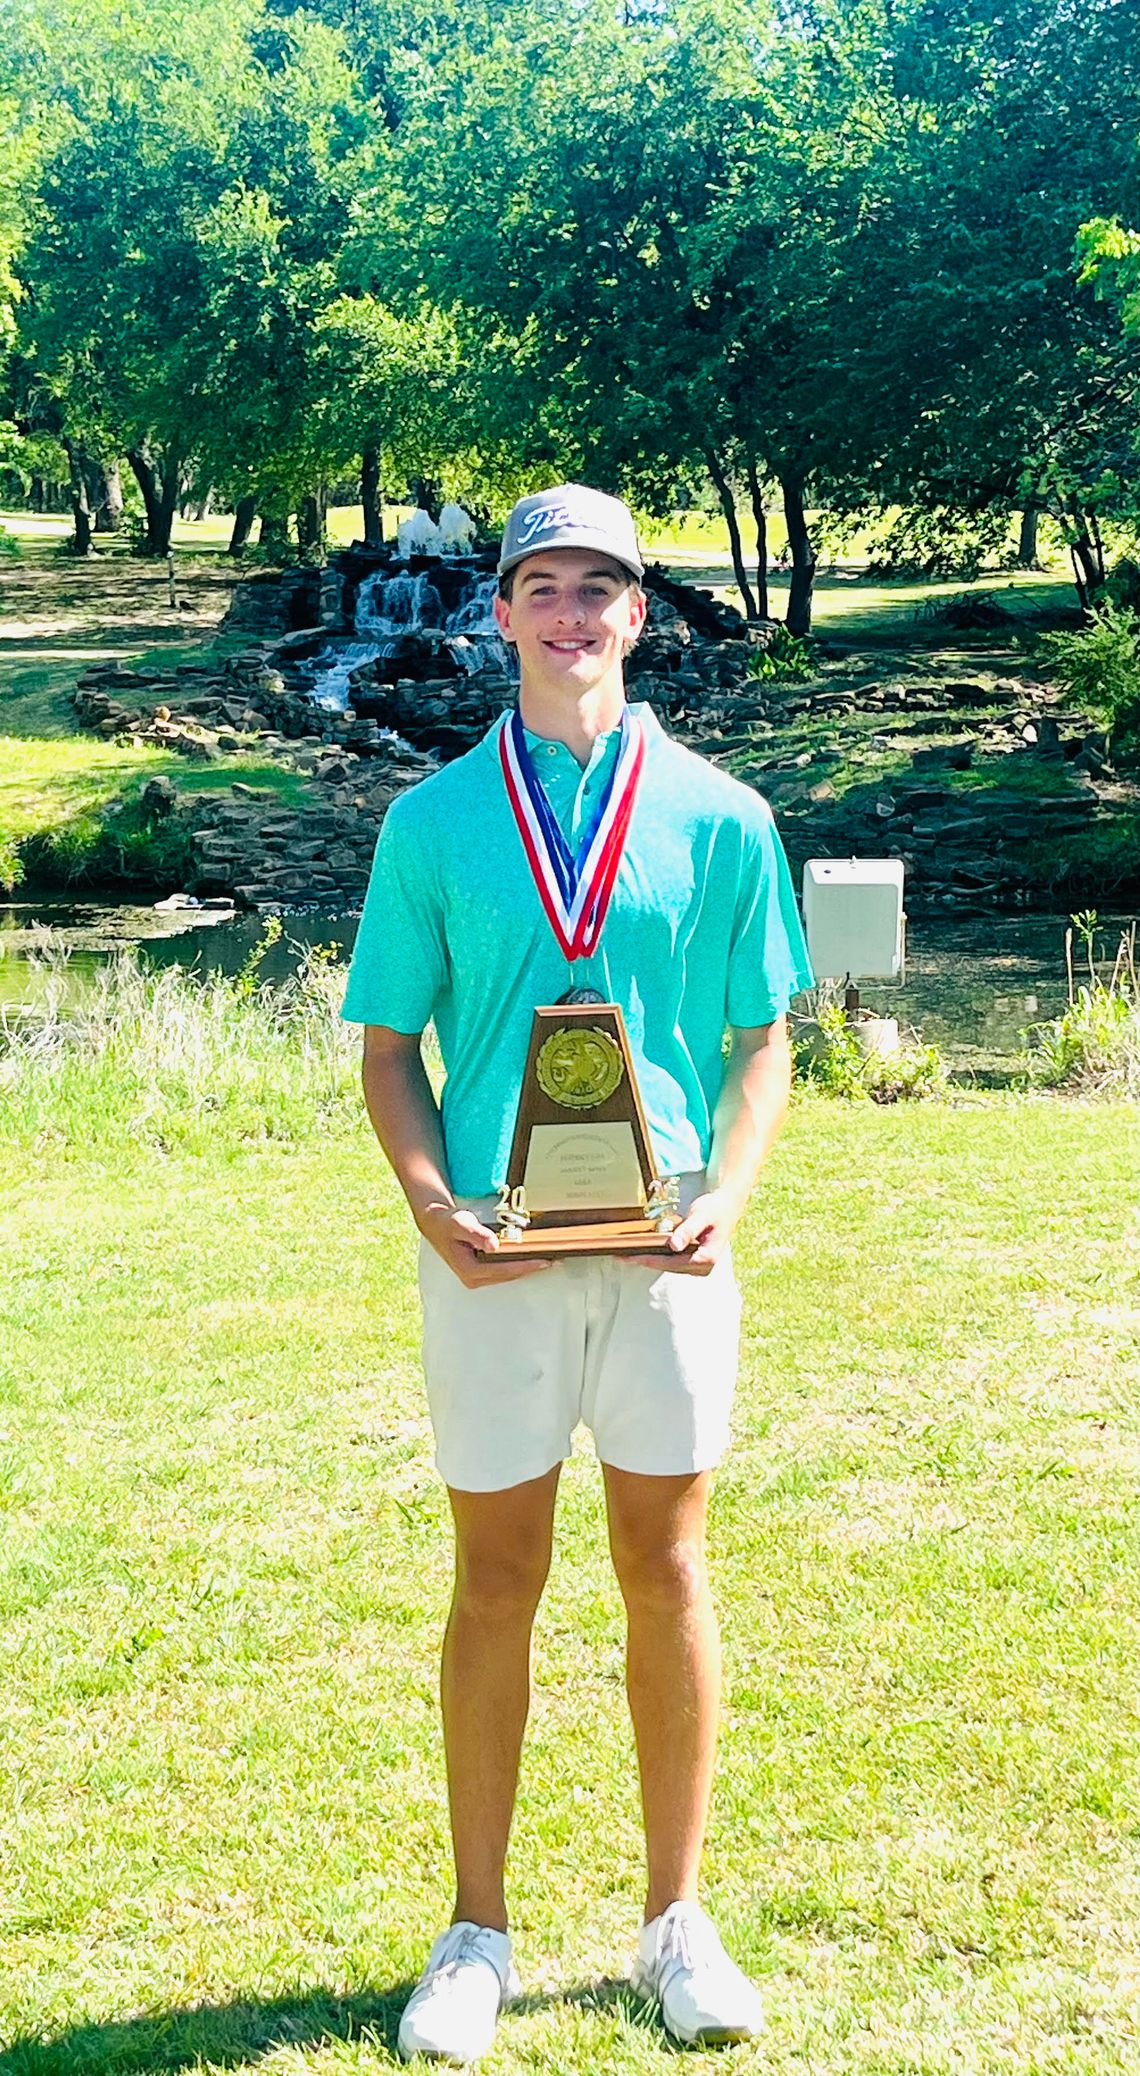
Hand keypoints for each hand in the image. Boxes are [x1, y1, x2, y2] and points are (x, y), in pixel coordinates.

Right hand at [418, 1202, 551, 1288]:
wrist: (437, 1224)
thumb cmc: (447, 1223)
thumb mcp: (460, 1224)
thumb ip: (477, 1234)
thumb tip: (493, 1245)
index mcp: (469, 1271)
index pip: (504, 1270)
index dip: (525, 1266)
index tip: (543, 1261)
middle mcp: (474, 1278)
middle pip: (510, 1275)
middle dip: (531, 1268)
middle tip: (554, 1260)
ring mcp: (478, 1276)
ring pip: (509, 1274)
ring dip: (527, 1267)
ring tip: (547, 1259)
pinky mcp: (482, 1272)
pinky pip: (505, 1270)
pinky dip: (519, 1264)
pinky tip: (530, 1258)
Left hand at [627, 1188, 740, 1275]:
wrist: (727, 1205)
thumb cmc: (715, 1208)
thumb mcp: (701, 1215)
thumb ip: (688, 1230)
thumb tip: (674, 1246)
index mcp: (707, 1257)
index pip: (673, 1263)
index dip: (651, 1260)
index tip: (633, 1257)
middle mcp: (703, 1266)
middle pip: (668, 1267)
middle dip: (645, 1261)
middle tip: (621, 1256)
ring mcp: (699, 1266)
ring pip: (668, 1266)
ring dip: (649, 1260)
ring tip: (627, 1255)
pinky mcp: (693, 1262)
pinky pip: (672, 1262)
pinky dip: (657, 1256)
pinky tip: (643, 1251)